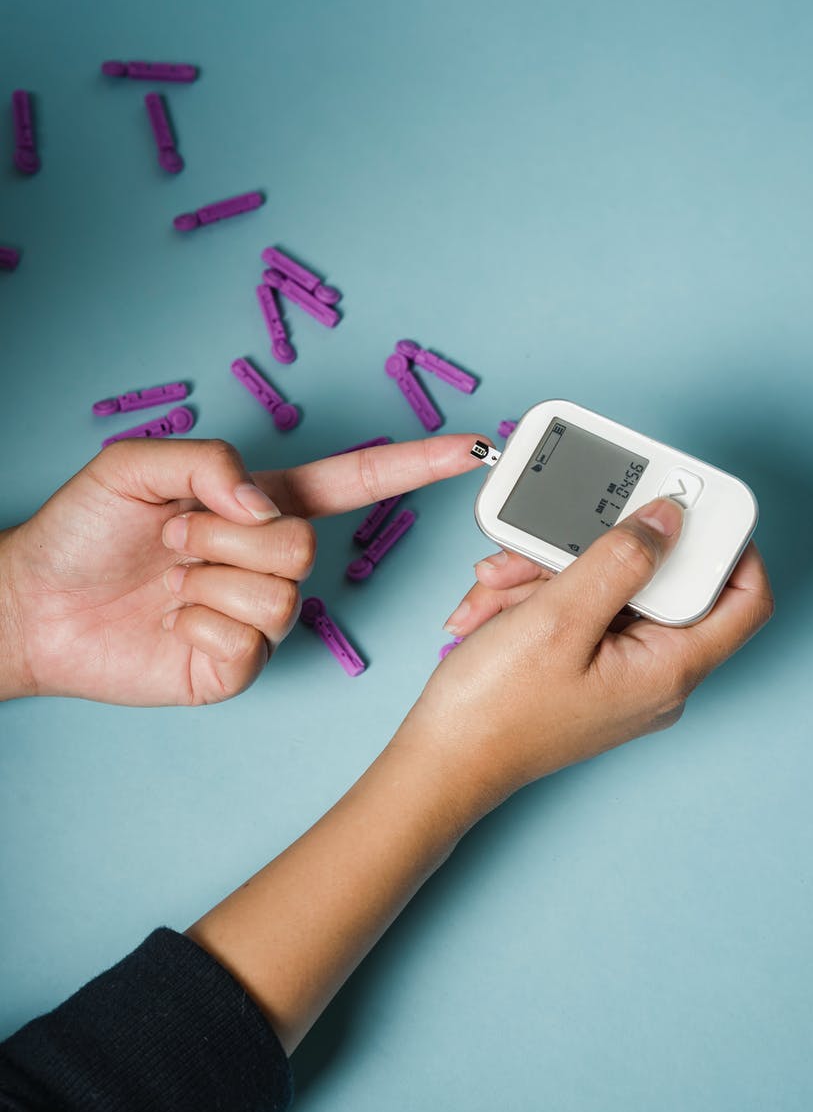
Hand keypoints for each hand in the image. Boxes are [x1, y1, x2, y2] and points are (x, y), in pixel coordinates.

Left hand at [0, 434, 483, 705]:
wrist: (35, 606)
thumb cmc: (82, 531)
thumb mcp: (136, 464)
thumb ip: (212, 463)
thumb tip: (266, 505)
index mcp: (261, 504)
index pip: (353, 481)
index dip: (413, 463)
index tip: (470, 446)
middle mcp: (269, 559)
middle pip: (304, 546)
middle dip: (225, 536)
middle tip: (174, 540)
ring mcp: (257, 616)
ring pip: (279, 595)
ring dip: (207, 578)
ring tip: (170, 578)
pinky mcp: (239, 664)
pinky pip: (247, 640)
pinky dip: (195, 624)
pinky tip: (170, 622)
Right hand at [396, 496, 773, 808]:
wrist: (440, 761)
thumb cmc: (495, 710)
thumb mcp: (558, 618)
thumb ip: (620, 561)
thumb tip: (668, 520)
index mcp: (669, 669)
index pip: (745, 598)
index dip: (729, 544)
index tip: (691, 505)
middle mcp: (655, 674)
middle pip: (656, 584)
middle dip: (594, 552)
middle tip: (543, 546)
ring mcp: (620, 673)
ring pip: (607, 591)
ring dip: (549, 573)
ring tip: (498, 586)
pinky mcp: (587, 668)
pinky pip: (579, 611)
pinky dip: (538, 597)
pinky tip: (494, 606)